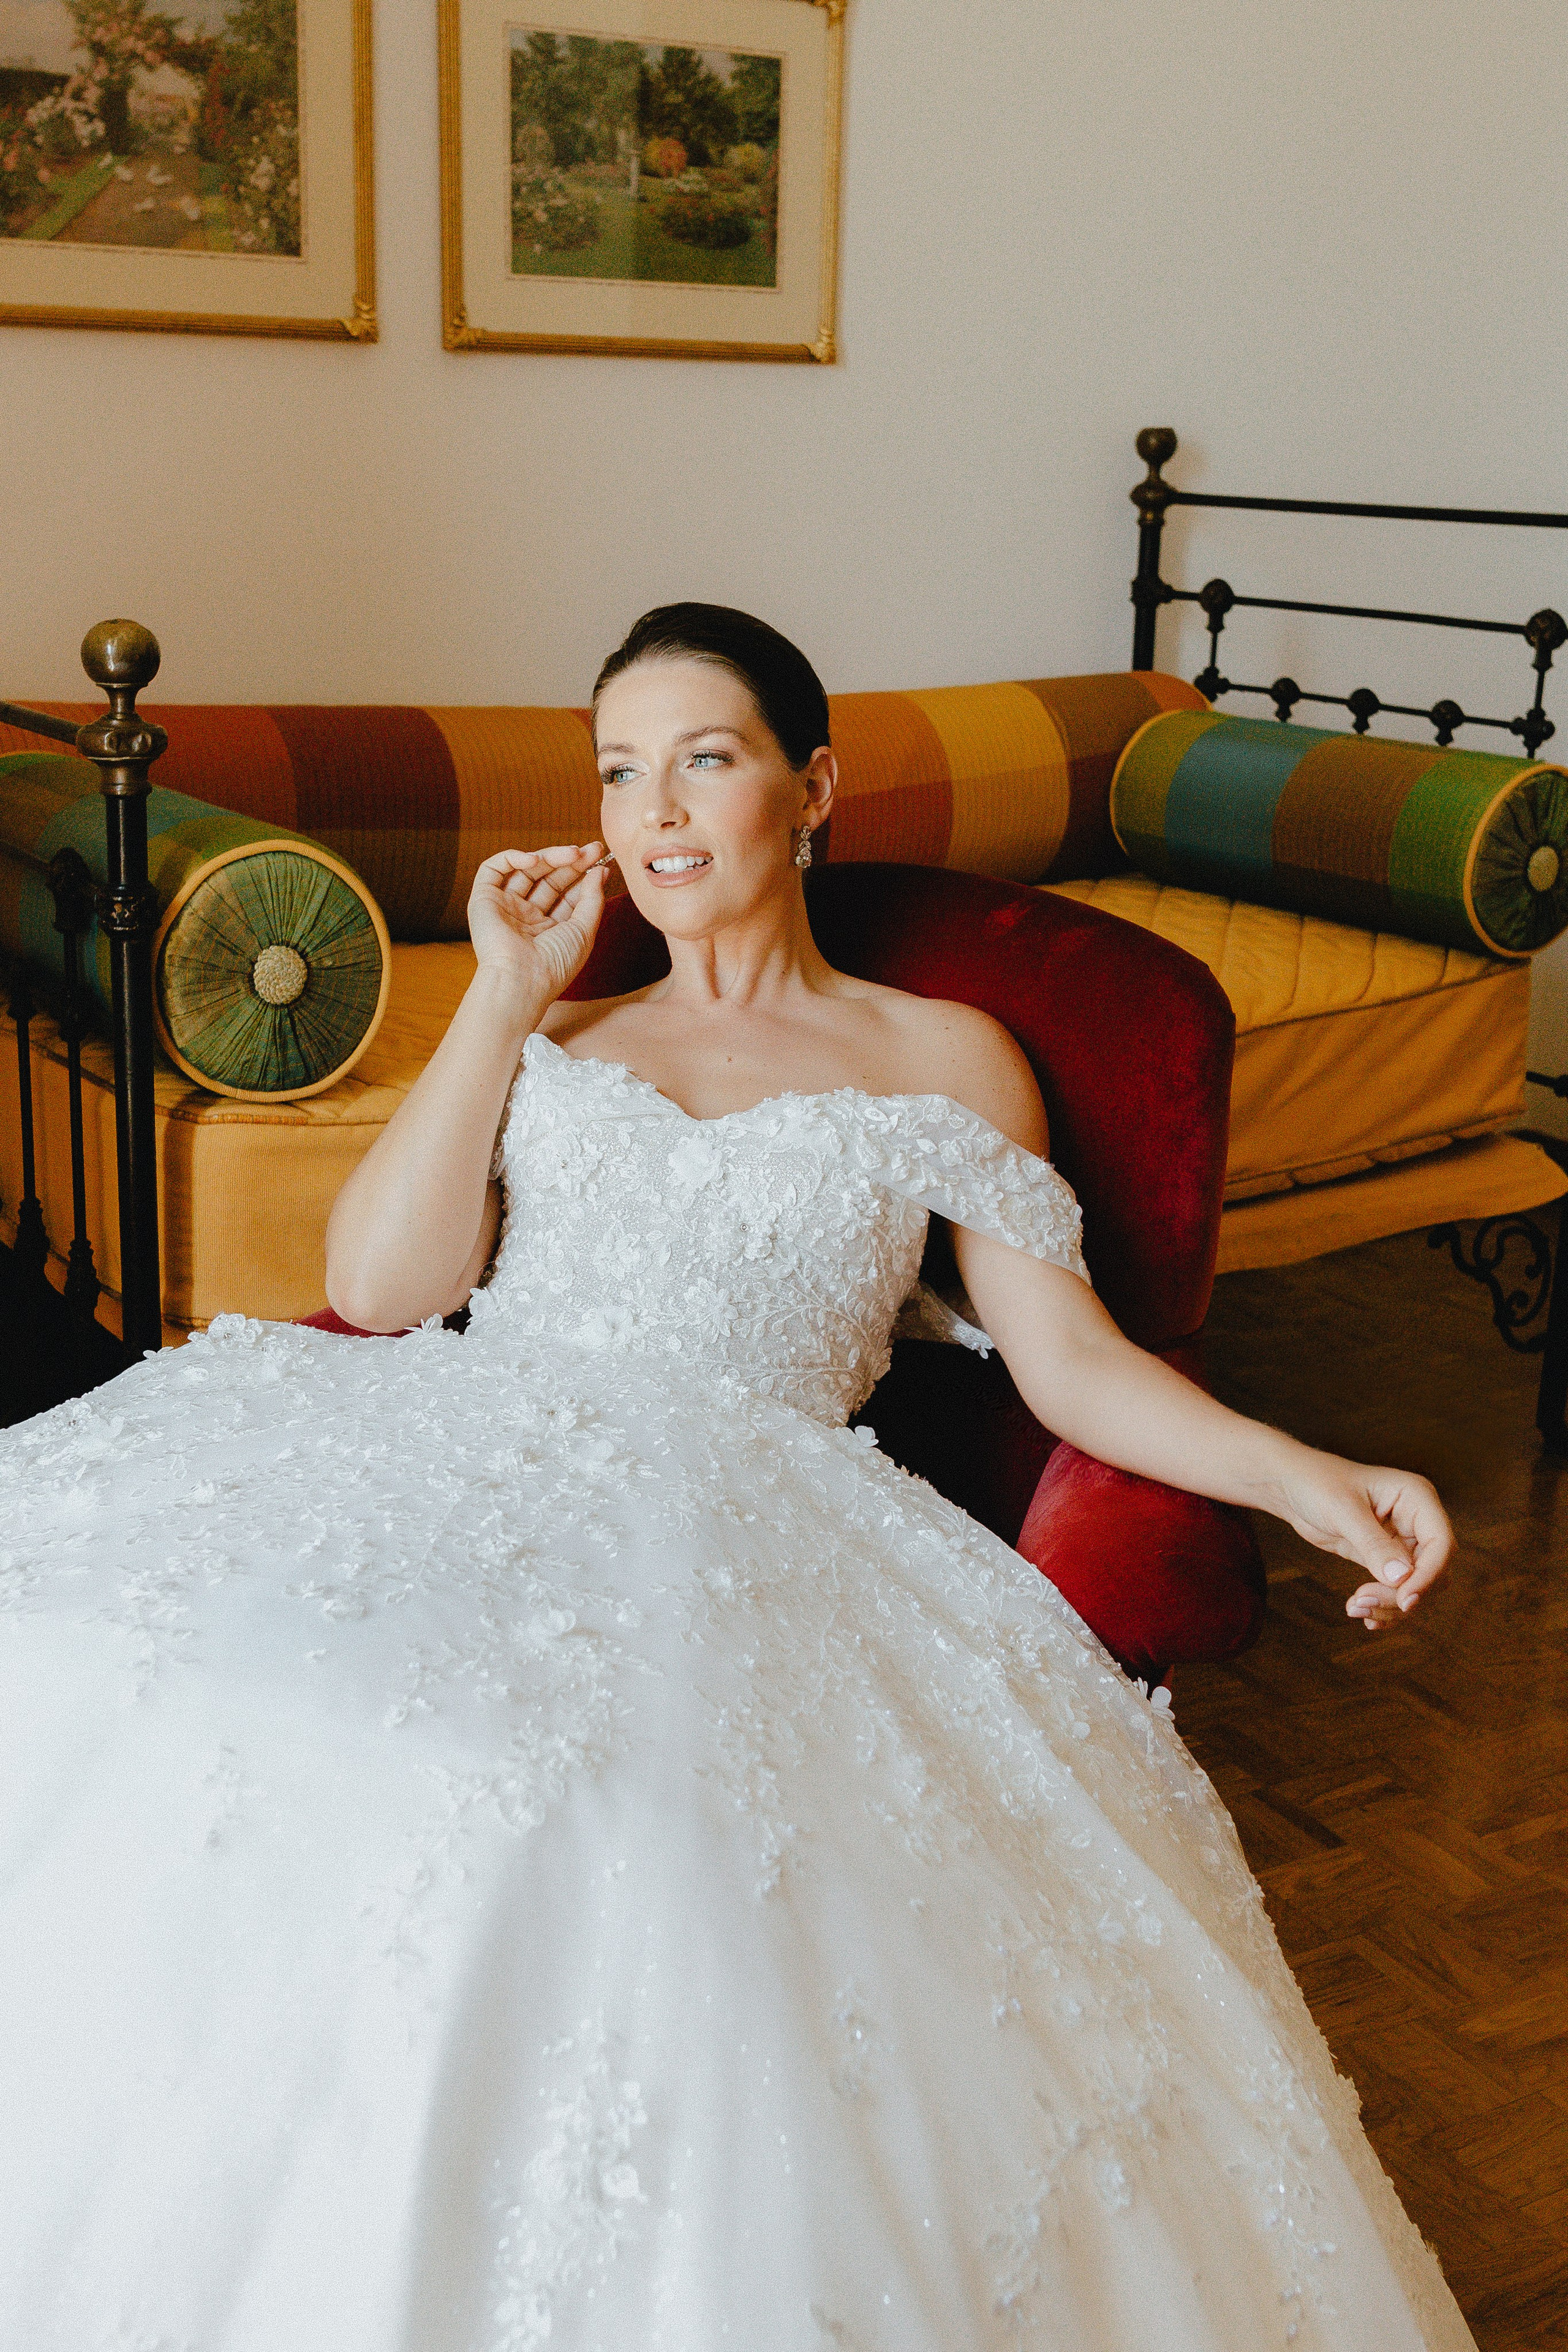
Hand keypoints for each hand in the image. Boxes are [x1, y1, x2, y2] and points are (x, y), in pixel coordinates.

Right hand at [467, 843, 610, 1002]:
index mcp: (550, 928)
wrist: (522, 979)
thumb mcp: (585, 930)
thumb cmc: (556, 963)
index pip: (568, 893)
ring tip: (573, 853)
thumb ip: (593, 898)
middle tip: (591, 849)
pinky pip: (495, 868)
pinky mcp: (483, 899)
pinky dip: (514, 858)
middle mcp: (527, 916)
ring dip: (551, 857)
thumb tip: (601, 870)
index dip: (584, 874)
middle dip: (571, 862)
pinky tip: (536, 860)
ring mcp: (506, 907)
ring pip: (527, 870)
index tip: (601, 859)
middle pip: (550, 879)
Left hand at [1274, 1452, 1453, 1629]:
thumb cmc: (1317, 1483)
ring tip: (1355, 1607)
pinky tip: (1364, 1615)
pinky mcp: (1385, 1559)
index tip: (1405, 1600)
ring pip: (1415, 1586)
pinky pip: (1396, 1590)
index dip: (1428, 1575)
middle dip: (1402, 1594)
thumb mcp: (1343, 1510)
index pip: (1440, 1543)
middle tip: (1363, 1600)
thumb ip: (1373, 1544)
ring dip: (1390, 1605)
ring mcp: (1402, 1541)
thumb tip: (1402, 1579)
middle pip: (1431, 1571)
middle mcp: (1416, 1521)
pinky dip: (1384, 1606)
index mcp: (1416, 1498)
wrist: (1292, 1486)